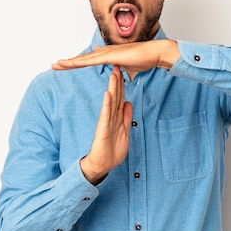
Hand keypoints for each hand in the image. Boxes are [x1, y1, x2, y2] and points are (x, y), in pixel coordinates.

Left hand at [52, 39, 180, 73]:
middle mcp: (104, 52)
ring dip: (69, 62)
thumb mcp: (128, 68)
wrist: (153, 53)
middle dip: (69, 62)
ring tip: (57, 64)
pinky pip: (90, 60)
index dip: (78, 63)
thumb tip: (119, 74)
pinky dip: (78, 62)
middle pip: (83, 59)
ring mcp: (106, 53)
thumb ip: (121, 71)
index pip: (89, 61)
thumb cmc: (144, 59)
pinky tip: (69, 63)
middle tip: (55, 65)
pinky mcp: (109, 56)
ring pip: (83, 59)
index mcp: (108, 55)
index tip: (67, 66)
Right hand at [80, 66, 132, 184]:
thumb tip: (128, 102)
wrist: (101, 165)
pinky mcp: (103, 128)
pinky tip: (107, 93)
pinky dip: (107, 103)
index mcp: (116, 117)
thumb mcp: (124, 132)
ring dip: (112, 87)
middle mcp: (110, 116)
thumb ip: (126, 117)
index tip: (124, 71)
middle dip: (117, 81)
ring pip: (111, 102)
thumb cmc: (111, 151)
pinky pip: (106, 114)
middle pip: (115, 95)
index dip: (122, 85)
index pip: (120, 97)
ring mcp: (106, 121)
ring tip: (113, 74)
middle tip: (117, 65)